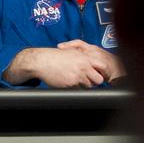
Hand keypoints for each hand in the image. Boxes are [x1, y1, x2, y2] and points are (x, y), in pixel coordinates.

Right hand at [4, 41, 124, 87]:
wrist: (41, 61)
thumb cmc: (54, 57)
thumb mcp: (72, 52)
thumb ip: (84, 58)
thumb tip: (92, 65)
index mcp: (85, 58)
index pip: (102, 66)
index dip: (102, 72)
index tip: (98, 74)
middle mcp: (83, 67)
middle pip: (98, 79)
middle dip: (94, 81)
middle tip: (86, 79)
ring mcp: (77, 76)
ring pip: (88, 86)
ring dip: (83, 85)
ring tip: (73, 79)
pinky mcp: (70, 84)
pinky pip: (77, 90)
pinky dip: (73, 87)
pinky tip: (65, 81)